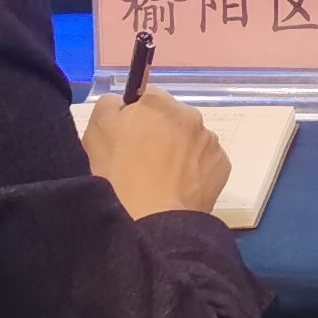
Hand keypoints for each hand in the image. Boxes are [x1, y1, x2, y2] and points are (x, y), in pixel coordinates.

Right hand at [83, 89, 231, 221]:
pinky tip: (179, 188)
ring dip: (180, 152)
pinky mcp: (222, 166)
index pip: (147, 98)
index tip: (128, 139)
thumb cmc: (118, 173)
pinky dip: (195, 171)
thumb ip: (109, 106)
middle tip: (143, 162)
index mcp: (159, 102)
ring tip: (162, 179)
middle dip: (161, 134)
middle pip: (173, 119)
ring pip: (191, 141)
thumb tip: (123, 104)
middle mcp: (191, 115)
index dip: (136, 118)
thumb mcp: (95, 131)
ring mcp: (210, 141)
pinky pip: (205, 163)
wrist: (151, 219)